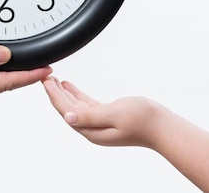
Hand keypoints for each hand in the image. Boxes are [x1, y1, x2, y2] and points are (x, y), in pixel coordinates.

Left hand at [42, 76, 160, 146]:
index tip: (46, 81)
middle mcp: (93, 129)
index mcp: (92, 130)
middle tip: (45, 77)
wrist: (163, 127)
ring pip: (75, 106)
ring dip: (64, 93)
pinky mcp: (107, 118)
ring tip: (53, 80)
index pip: (66, 111)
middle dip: (55, 93)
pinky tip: (70, 87)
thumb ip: (91, 116)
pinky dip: (76, 95)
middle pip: (68, 109)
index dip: (54, 96)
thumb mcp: (115, 114)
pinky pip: (86, 105)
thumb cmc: (143, 120)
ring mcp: (99, 124)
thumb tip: (69, 117)